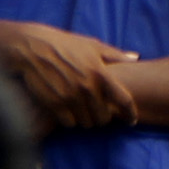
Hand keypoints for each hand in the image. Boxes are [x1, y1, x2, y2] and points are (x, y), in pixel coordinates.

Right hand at [0, 19, 137, 131]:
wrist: (32, 48)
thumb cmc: (65, 45)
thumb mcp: (91, 45)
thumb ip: (115, 54)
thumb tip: (136, 57)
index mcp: (100, 72)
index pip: (123, 100)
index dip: (131, 114)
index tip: (132, 121)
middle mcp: (87, 87)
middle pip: (103, 118)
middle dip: (102, 116)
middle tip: (97, 110)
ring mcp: (70, 97)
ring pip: (86, 122)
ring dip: (85, 118)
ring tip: (81, 108)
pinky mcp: (55, 105)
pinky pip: (69, 123)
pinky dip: (70, 119)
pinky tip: (67, 109)